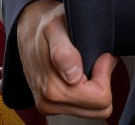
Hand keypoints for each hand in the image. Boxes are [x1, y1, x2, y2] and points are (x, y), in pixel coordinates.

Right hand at [16, 0, 116, 117]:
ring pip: (93, 109)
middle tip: (98, 57)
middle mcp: (49, 103)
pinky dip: (89, 89)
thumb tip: (73, 77)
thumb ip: (63, 51)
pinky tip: (82, 69)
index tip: (100, 55)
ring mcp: (50, 105)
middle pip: (99, 108)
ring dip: (97, 86)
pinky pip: (83, 106)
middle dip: (103, 81)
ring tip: (89, 61)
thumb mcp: (56, 27)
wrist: (29, 28)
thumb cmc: (46, 25)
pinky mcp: (52, 104)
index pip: (100, 99)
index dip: (104, 74)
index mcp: (52, 90)